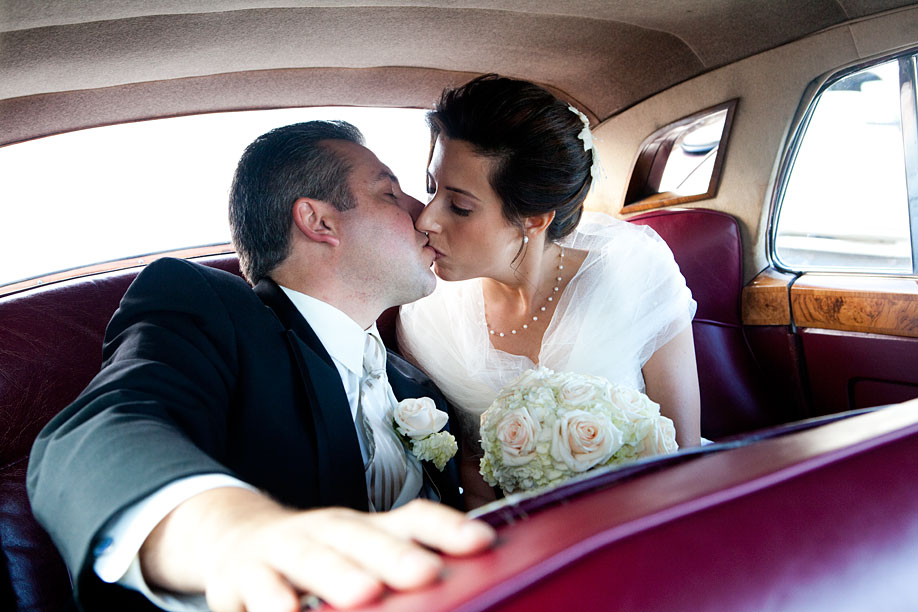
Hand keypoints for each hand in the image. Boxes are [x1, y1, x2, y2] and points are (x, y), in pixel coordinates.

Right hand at [140, 488, 494, 611]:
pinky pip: (255, 591)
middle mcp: (324, 531)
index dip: (446, 528)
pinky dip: (271, 603)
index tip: (484, 541)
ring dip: (336, 576)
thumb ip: (402, 559)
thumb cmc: (315, 555)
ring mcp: (280, 550)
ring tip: (363, 594)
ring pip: (309, 560)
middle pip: (360, 539)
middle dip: (393, 556)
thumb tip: (467, 575)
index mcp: (362, 527)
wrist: (232, 538)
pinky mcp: (237, 578)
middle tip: (424, 573)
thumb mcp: (357, 550)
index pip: (410, 519)